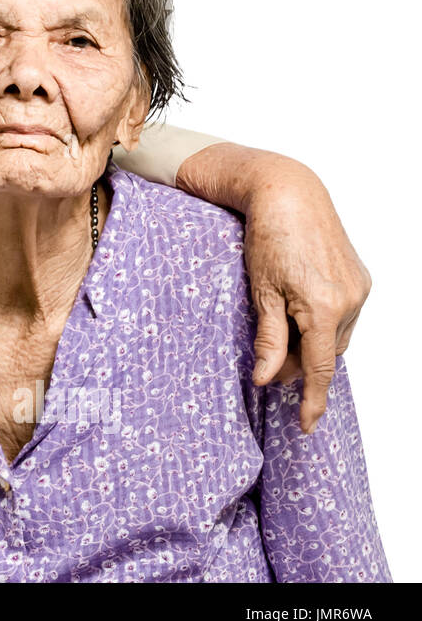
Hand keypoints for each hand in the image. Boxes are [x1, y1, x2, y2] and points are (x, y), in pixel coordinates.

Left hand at [177, 143, 370, 432]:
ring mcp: (359, 289)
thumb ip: (269, 339)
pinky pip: (343, 316)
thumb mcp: (260, 292)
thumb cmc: (268, 239)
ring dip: (312, 344)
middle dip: (301, 365)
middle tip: (270, 365)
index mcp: (324, 309)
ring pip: (336, 336)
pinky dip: (323, 324)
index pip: (320, 369)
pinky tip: (300, 313)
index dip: (313, 400)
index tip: (307, 427)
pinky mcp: (361, 279)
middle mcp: (351, 301)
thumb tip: (268, 379)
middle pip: (326, 354)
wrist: (290, 194)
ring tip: (281, 332)